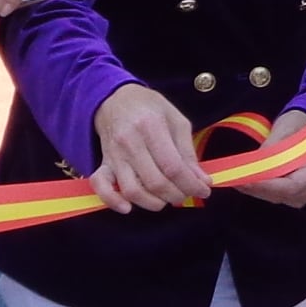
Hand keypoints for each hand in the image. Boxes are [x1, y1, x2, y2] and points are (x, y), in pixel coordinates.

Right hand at [89, 85, 210, 212]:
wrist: (115, 98)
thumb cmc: (149, 108)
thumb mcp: (176, 121)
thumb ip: (189, 152)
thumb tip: (202, 181)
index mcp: (151, 126)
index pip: (173, 166)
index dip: (191, 184)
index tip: (204, 190)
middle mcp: (130, 142)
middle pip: (155, 182)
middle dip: (176, 195)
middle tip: (185, 194)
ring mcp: (114, 154)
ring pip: (132, 190)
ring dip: (153, 203)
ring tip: (165, 199)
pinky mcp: (102, 163)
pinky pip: (101, 186)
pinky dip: (113, 201)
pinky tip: (128, 208)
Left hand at [228, 106, 305, 206]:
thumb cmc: (297, 124)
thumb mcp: (283, 131)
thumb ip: (269, 153)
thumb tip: (250, 168)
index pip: (292, 186)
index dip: (267, 186)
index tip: (245, 181)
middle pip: (284, 195)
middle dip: (258, 188)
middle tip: (234, 180)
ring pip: (279, 198)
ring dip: (258, 190)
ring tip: (238, 180)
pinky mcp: (300, 195)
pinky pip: (279, 197)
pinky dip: (263, 190)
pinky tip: (249, 182)